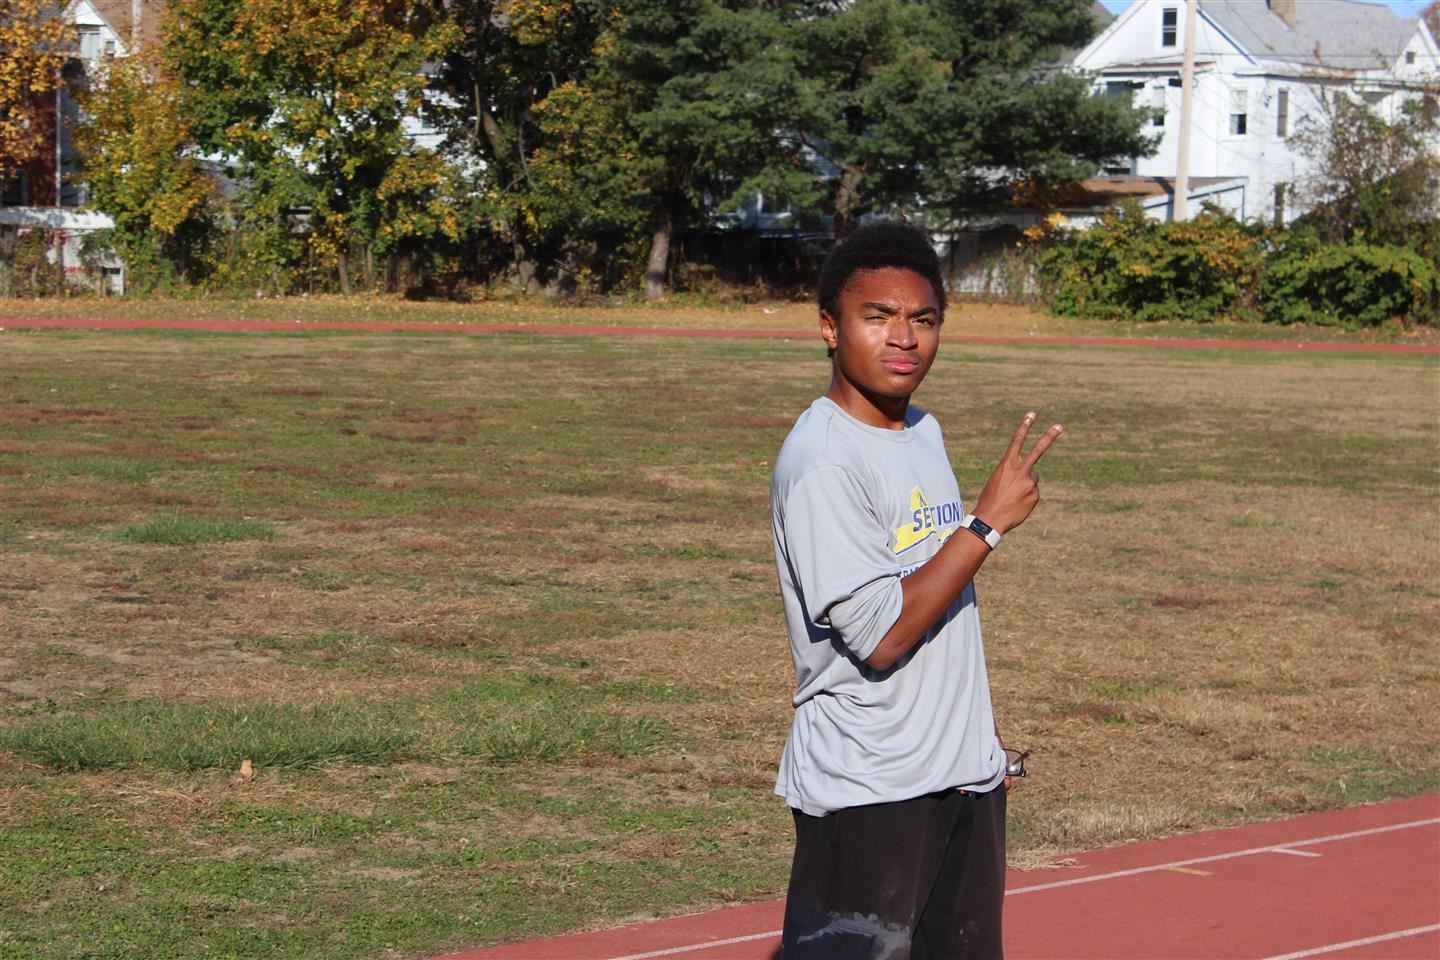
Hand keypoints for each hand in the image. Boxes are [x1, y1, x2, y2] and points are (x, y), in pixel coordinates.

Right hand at [973, 412, 1062, 534]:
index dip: (1024, 427)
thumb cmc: (990, 499)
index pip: (1016, 441)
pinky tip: (1017, 504)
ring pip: (1033, 479)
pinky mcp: (1035, 495)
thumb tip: (1031, 477)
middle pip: (1038, 450)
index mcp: (1006, 465)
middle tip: (1059, 426)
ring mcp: (1030, 483)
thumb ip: (1015, 474)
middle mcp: (1020, 471)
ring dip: (1025, 485)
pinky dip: (1026, 498)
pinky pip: (1033, 493)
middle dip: (1049, 437)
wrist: (990, 519)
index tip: (1032, 415)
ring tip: (1012, 497)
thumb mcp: (998, 480)